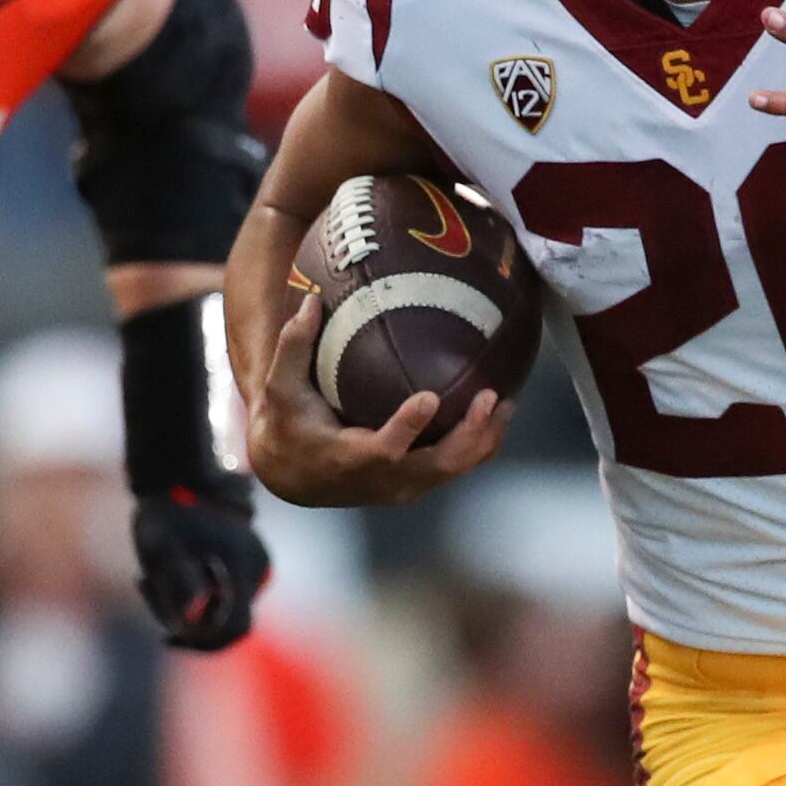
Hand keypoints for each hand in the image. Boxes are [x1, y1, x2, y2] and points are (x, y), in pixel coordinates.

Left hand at [130, 475, 272, 649]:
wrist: (177, 476)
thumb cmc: (166, 513)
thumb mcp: (162, 549)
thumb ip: (179, 584)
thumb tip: (192, 619)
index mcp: (242, 567)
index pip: (233, 629)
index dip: (202, 641)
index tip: (165, 636)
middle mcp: (258, 568)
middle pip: (231, 623)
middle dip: (191, 625)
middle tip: (154, 600)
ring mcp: (256, 563)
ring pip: (228, 609)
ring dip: (191, 608)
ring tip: (152, 579)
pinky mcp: (249, 560)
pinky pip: (229, 593)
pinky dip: (200, 593)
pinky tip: (168, 574)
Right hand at [242, 291, 511, 506]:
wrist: (293, 475)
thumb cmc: (288, 424)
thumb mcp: (280, 388)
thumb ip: (293, 346)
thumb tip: (309, 300)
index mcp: (348, 459)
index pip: (384, 450)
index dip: (408, 428)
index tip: (430, 398)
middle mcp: (381, 480)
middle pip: (436, 465)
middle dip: (469, 434)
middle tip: (490, 396)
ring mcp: (403, 486)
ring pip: (454, 468)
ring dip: (484, 438)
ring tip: (505, 402)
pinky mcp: (417, 482)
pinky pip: (456, 466)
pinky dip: (480, 443)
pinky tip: (497, 412)